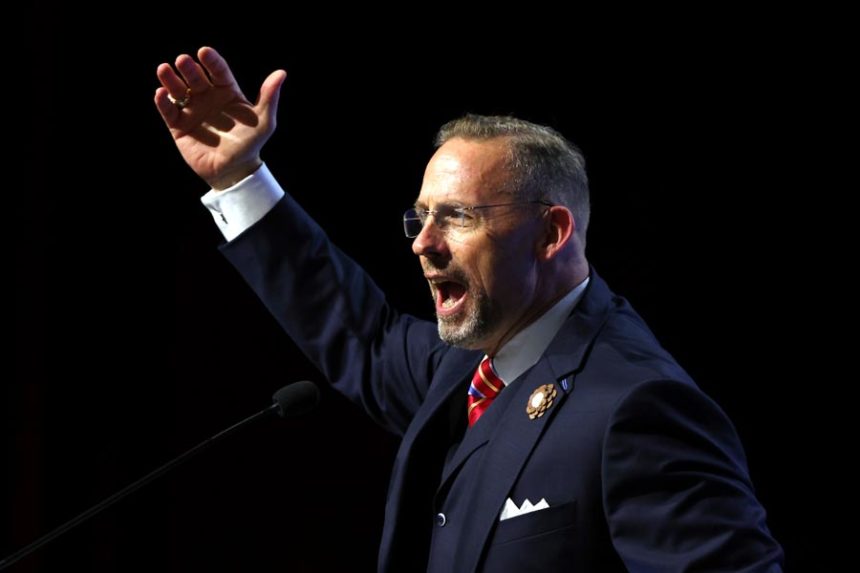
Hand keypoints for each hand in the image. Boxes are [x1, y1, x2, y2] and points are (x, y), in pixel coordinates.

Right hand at [154, 46, 286, 189]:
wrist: (235, 171)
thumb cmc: (251, 144)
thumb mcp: (264, 121)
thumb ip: (269, 97)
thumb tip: (281, 73)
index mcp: (227, 91)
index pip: (218, 71)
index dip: (211, 61)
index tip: (204, 52)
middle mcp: (207, 97)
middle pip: (196, 78)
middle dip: (189, 69)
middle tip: (183, 61)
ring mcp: (192, 110)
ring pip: (178, 91)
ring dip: (171, 80)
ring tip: (164, 69)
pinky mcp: (179, 126)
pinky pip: (168, 111)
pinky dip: (163, 103)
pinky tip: (161, 94)